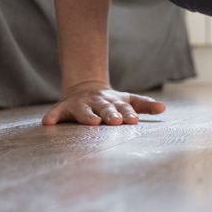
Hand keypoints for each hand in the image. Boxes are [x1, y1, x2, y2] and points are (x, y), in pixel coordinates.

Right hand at [41, 80, 166, 125]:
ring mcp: (81, 104)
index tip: (132, 121)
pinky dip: (53, 117)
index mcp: (115, 102)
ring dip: (87, 116)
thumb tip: (164, 108)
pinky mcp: (65, 108)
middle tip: (116, 122)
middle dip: (111, 115)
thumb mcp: (128, 100)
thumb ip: (144, 105)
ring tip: (92, 123)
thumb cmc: (111, 101)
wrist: (85, 88)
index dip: (128, 114)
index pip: (124, 108)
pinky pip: (57, 113)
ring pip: (84, 111)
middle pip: (106, 108)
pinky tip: (48, 123)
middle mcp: (98, 102)